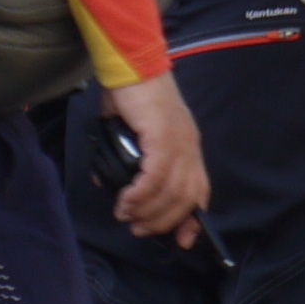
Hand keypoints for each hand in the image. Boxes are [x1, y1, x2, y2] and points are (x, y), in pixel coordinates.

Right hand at [101, 73, 211, 248]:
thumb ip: (124, 158)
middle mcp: (189, 147)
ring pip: (170, 192)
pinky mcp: (163, 136)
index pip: (199, 192)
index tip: (179, 240)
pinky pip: (156, 176)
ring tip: (125, 214)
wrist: (130, 64)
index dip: (191, 220)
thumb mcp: (131, 132)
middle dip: (162, 221)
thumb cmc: (129, 93)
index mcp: (187, 147)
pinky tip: (126, 199)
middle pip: (185, 199)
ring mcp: (179, 141)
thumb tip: (106, 181)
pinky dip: (140, 194)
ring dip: (146, 210)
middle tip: (137, 227)